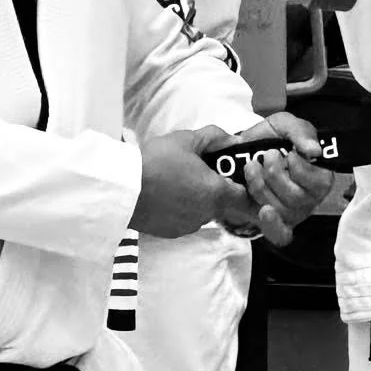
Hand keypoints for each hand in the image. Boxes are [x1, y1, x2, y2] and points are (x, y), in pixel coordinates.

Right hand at [130, 129, 247, 237]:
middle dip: (217, 190)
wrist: (122, 188)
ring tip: (179, 181)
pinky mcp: (171, 232)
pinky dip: (181, 209)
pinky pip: (185, 219)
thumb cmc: (156, 161)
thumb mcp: (186, 139)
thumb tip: (233, 141)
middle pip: (224, 205)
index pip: (247, 200)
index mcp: (217, 193)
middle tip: (202, 172)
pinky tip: (166, 195)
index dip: (247, 189)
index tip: (238, 179)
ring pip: (203, 212)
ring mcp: (188, 226)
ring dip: (198, 200)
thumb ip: (215, 138)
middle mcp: (207, 214)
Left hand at [233, 111, 335, 245]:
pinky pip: (280, 235)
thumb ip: (301, 132)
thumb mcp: (285, 125)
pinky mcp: (273, 224)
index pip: (319, 182)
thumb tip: (314, 150)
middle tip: (266, 156)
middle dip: (275, 173)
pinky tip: (264, 210)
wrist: (239, 151)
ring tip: (252, 167)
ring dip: (260, 185)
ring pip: (280, 209)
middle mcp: (308, 199)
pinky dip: (272, 224)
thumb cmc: (269, 139)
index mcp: (318, 177)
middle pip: (296, 197)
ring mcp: (291, 213)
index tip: (288, 153)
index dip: (299, 167)